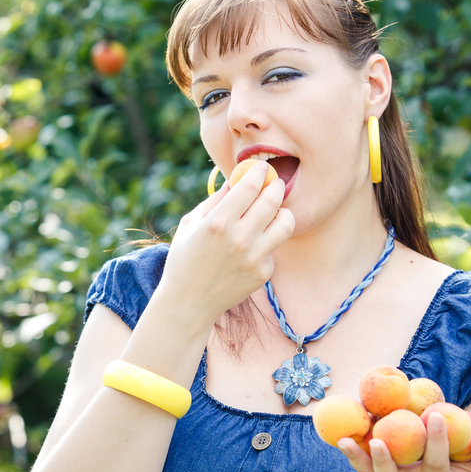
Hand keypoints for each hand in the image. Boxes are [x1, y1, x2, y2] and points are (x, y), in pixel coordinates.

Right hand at [160, 161, 294, 322]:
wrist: (188, 303)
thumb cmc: (185, 258)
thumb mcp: (191, 224)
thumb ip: (215, 200)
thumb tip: (237, 179)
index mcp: (218, 222)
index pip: (250, 186)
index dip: (259, 172)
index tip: (261, 168)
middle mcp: (240, 238)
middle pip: (272, 200)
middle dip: (276, 186)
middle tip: (274, 183)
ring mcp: (255, 257)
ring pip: (286, 223)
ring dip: (282, 212)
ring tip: (272, 212)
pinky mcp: (263, 273)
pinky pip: (273, 247)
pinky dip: (266, 241)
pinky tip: (251, 247)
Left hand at [338, 412, 470, 471]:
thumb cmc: (460, 471)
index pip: (436, 462)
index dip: (437, 440)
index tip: (435, 414)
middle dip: (387, 459)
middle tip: (380, 437)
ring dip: (359, 460)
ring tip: (346, 441)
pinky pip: (363, 468)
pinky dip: (352, 455)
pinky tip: (341, 438)